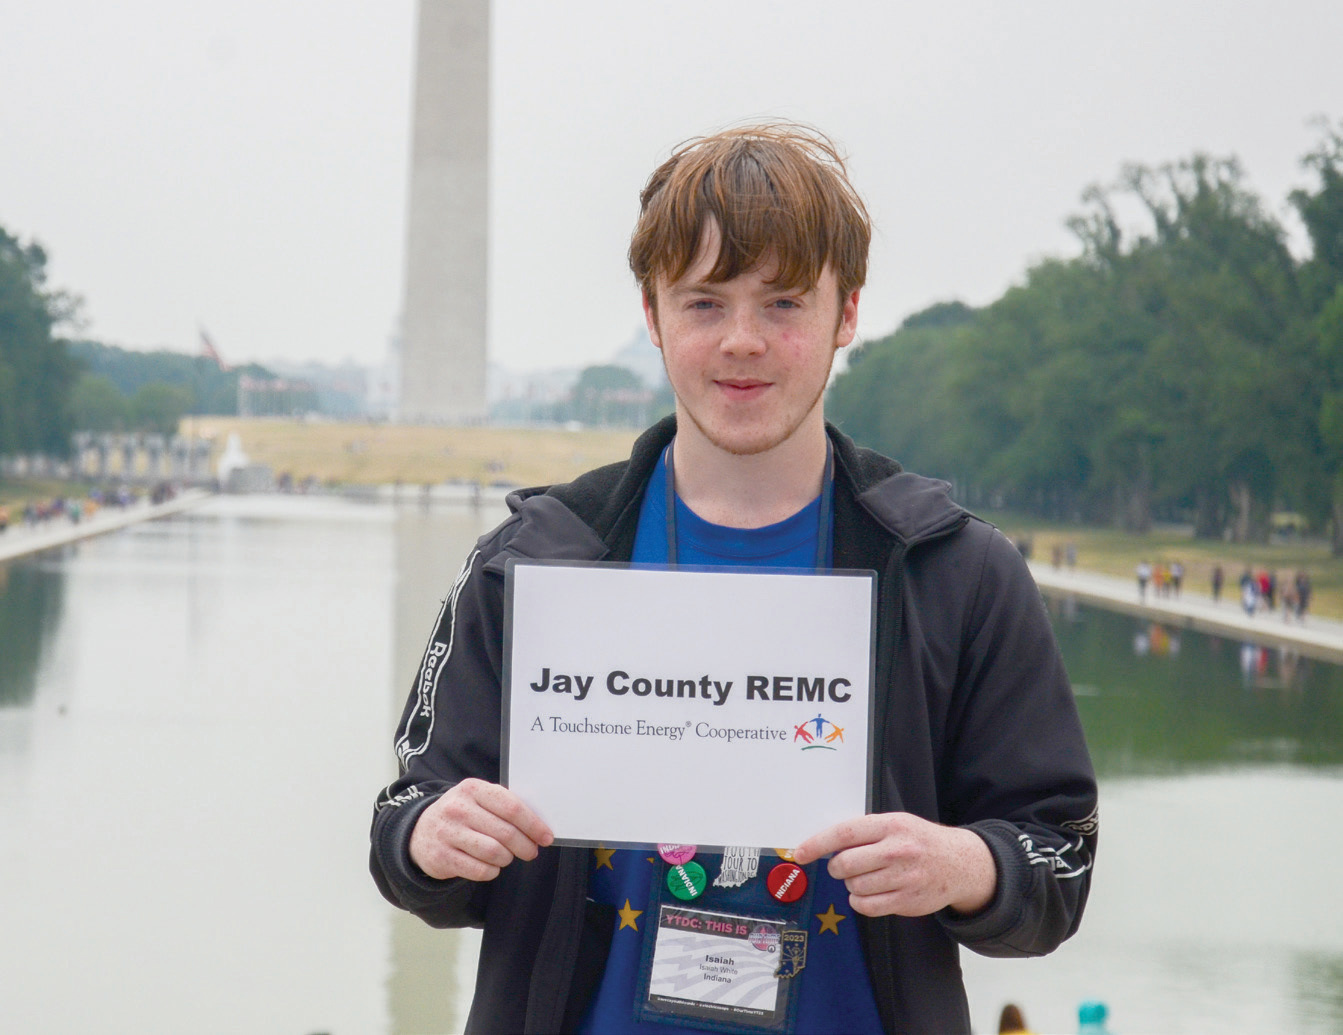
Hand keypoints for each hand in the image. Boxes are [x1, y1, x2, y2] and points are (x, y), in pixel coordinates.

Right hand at [409, 778, 553, 881]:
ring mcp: (448, 833)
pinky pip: (480, 870)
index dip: (533, 824)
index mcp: (472, 789)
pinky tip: (491, 866)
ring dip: (507, 858)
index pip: (512, 807)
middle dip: (525, 846)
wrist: (419, 832)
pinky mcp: (442, 857)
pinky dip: (492, 871)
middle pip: (506, 833)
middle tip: (531, 851)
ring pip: (495, 853)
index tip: (546, 837)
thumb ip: (503, 806)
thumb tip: (538, 825)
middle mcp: (458, 809)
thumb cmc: (460, 815)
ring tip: (506, 856)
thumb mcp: (477, 800)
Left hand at [792, 812, 994, 917]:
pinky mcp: (906, 901)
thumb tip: (825, 843)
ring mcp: (903, 877)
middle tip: (845, 865)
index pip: (844, 833)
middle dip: (837, 867)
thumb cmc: (921, 842)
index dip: (817, 844)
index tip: (801, 852)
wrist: (960, 864)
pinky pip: (867, 906)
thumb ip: (865, 831)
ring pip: (854, 886)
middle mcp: (897, 850)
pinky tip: (870, 892)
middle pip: (845, 864)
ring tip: (867, 876)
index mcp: (890, 825)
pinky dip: (860, 901)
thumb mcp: (897, 824)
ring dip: (852, 884)